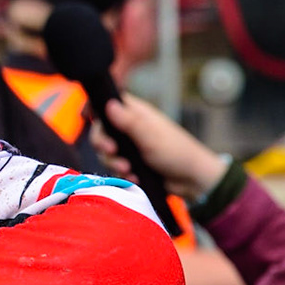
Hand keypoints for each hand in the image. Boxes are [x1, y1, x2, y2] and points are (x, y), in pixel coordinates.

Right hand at [92, 93, 231, 199]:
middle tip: (112, 151)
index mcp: (135, 114)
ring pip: (106, 153)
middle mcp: (129, 128)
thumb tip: (109, 103)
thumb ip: (128, 121)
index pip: (108, 104)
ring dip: (114, 163)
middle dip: (103, 144)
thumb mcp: (150, 136)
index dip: (97, 111)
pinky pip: (115, 167)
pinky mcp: (131, 163)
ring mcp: (130, 147)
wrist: (191, 180)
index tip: (93, 123)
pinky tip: (134, 178)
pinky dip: (122, 174)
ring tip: (128, 170)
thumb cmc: (175, 151)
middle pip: (101, 132)